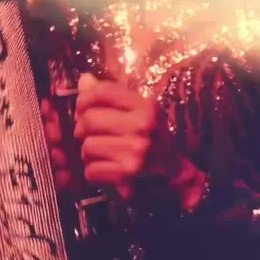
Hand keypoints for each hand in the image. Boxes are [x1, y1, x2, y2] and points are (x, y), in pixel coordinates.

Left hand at [65, 74, 205, 211]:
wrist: (176, 179)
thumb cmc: (154, 143)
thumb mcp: (141, 115)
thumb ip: (112, 97)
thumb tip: (84, 80)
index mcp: (146, 107)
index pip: (103, 91)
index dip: (84, 98)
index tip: (82, 108)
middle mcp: (143, 127)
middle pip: (89, 119)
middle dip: (83, 129)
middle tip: (89, 135)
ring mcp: (136, 153)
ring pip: (87, 146)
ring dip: (89, 154)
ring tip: (102, 155)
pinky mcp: (127, 176)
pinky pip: (91, 170)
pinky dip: (94, 172)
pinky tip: (108, 171)